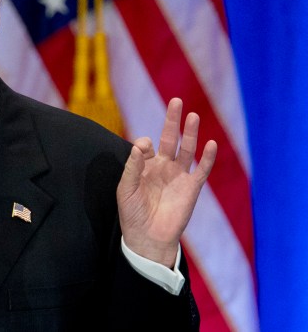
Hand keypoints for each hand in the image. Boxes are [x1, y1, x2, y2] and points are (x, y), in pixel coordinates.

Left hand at [116, 98, 217, 266]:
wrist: (147, 238)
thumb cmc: (133, 213)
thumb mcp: (126, 189)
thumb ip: (133, 167)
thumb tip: (140, 145)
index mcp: (144, 166)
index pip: (146, 145)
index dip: (144, 143)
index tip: (143, 148)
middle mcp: (163, 167)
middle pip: (169, 138)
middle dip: (172, 120)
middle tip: (176, 101)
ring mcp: (178, 176)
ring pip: (186, 149)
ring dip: (190, 133)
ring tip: (193, 115)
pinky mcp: (191, 187)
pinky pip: (201, 169)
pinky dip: (207, 157)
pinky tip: (210, 143)